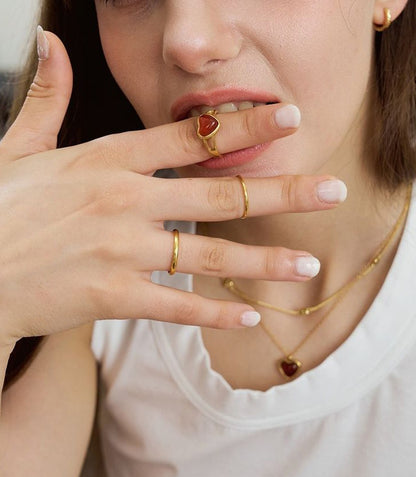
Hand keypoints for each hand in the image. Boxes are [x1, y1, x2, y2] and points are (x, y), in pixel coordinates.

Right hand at [0, 30, 345, 345]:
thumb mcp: (19, 146)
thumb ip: (46, 96)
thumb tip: (51, 44)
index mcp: (106, 159)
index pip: (190, 135)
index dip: (244, 126)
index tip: (287, 120)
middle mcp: (124, 201)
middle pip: (220, 193)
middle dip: (283, 190)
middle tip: (331, 190)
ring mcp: (121, 251)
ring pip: (209, 254)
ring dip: (264, 262)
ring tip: (306, 266)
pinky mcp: (113, 296)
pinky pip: (176, 304)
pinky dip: (213, 312)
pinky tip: (248, 316)